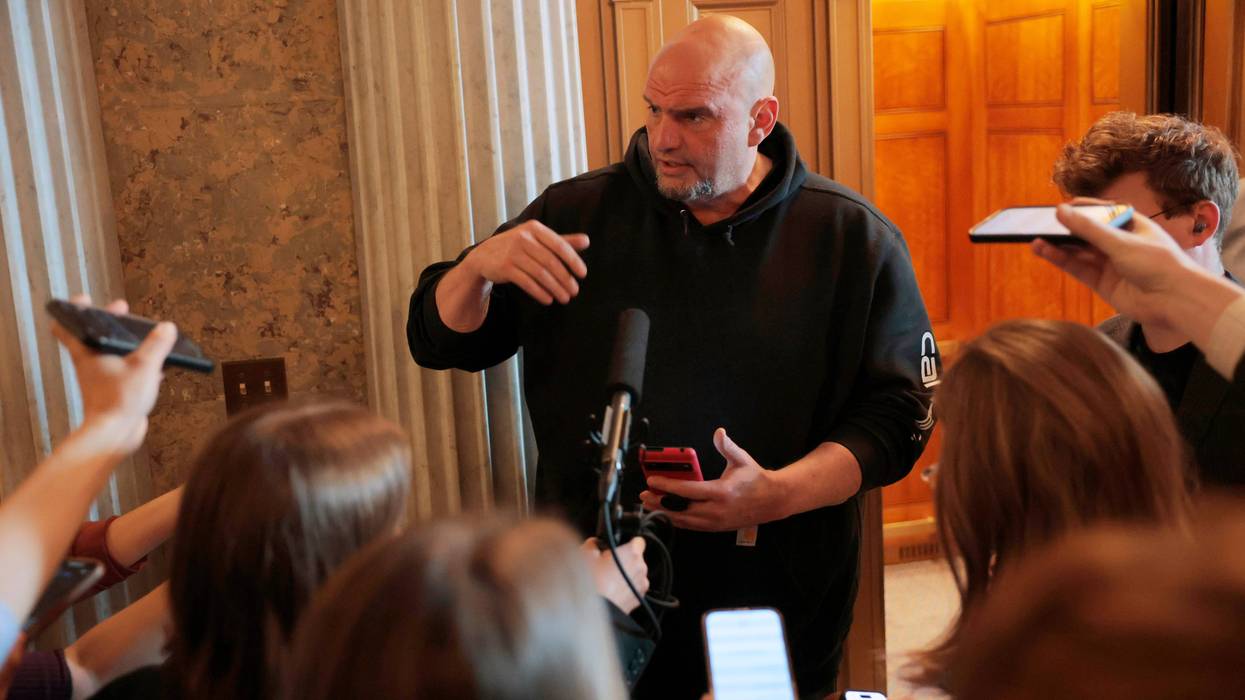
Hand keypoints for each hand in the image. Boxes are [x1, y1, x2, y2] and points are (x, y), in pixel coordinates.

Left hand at [51, 296, 176, 449]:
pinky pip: (125, 372)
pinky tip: (157, 367)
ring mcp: (102, 379)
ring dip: (125, 344)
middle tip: (121, 310)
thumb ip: (157, 345)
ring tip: (143, 336)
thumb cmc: (119, 399)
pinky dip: (138, 365)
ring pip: (111, 354)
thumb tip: (167, 328)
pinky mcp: (114, 392)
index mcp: (88, 352)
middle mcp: (91, 364)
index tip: (86, 300)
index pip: (67, 326)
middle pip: (94, 336)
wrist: (114, 434)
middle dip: (109, 322)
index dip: (74, 310)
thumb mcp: (144, 366)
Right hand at [464, 221, 588, 304]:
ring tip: (565, 298)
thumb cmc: (518, 247)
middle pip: (551, 262)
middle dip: (565, 279)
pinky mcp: (504, 268)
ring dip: (555, 288)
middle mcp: (523, 238)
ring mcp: (512, 253)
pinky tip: (548, 299)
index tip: (583, 274)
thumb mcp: (539, 240)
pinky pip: (526, 282)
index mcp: (535, 229)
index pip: (559, 245)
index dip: (573, 260)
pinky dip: (539, 292)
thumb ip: (562, 241)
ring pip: (540, 274)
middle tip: (575, 291)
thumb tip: (587, 241)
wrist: (485, 256)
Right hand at [581, 536, 648, 612]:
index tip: (617, 547)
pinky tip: (609, 591)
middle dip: (623, 560)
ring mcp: (641, 586)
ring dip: (625, 575)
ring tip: (606, 580)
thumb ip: (593, 544)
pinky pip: (634, 589)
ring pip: (635, 574)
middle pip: (635, 558)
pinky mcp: (638, 600)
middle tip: (605, 564)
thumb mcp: (585, 555)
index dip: (627, 543)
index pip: (638, 541)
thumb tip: (594, 544)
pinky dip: (625, 589)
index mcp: (632, 553)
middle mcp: (641, 569)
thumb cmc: (591, 585)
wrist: (592, 613)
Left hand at [640, 428, 785, 530]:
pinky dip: (677, 520)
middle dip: (660, 502)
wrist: (773, 501)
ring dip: (665, 512)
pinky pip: (691, 526)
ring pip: (684, 520)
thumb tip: (719, 433)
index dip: (667, 486)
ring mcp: (716, 522)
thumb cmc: (755, 478)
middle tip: (644, 495)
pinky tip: (666, 513)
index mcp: (721, 492)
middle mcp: (716, 510)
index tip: (652, 481)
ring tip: (649, 504)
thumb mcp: (742, 459)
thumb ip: (728, 446)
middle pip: (681, 509)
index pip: (688, 491)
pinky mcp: (716, 528)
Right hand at [1033, 205, 1199, 328]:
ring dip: (1058, 246)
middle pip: (1086, 233)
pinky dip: (1061, 260)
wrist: (1174, 301)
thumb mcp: (1121, 241)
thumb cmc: (1158, 264)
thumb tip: (1060, 211)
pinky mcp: (1102, 283)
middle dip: (1064, 229)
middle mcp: (1120, 243)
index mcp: (1131, 225)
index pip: (1102, 212)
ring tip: (1034, 239)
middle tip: (1038, 224)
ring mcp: (1110, 264)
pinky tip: (1045, 252)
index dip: (1080, 209)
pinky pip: (1078, 268)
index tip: (1059, 207)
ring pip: (1079, 252)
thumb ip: (1088, 229)